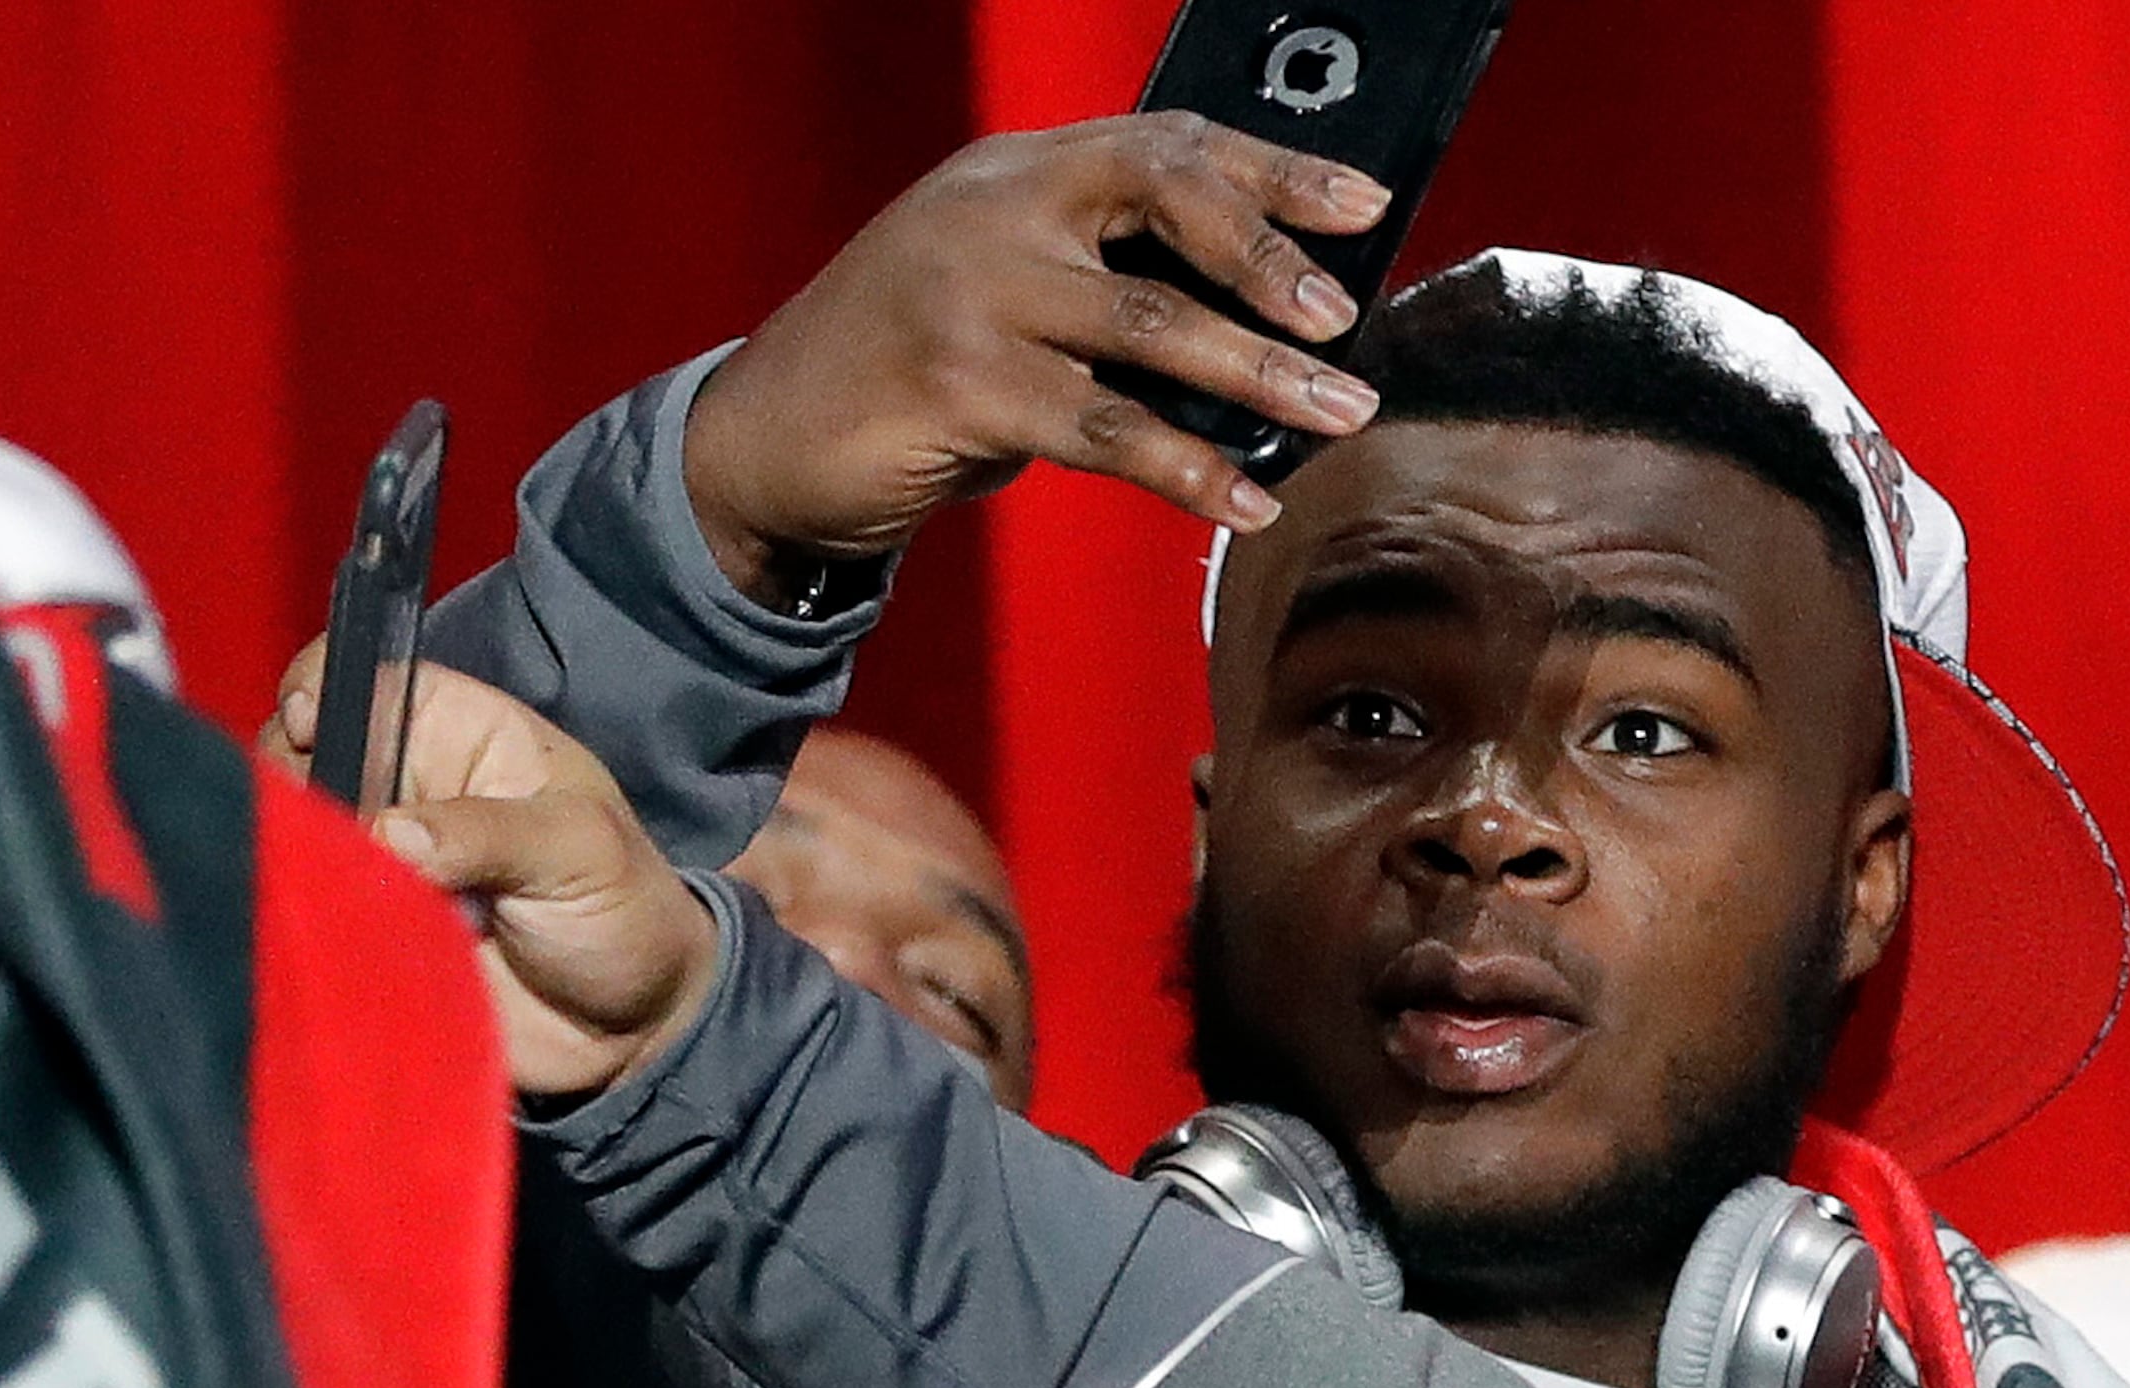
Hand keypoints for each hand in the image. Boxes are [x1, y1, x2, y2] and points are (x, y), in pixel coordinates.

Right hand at [270, 652, 717, 1100]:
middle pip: (294, 756)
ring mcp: (370, 858)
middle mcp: (398, 786)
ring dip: (301, 864)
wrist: (627, 1024)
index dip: (318, 689)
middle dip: (299, 792)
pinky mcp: (356, 926)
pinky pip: (299, 913)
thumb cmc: (622, 908)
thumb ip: (490, 833)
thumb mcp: (579, 849)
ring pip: (286, 837)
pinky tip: (340, 940)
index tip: (312, 731)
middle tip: (346, 844)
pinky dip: (304, 923)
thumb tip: (388, 833)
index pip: (357, 676)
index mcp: (455, 730)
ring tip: (361, 902)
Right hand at [680, 113, 1393, 594]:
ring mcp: (969, 291)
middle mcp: (994, 207)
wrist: (764, 438)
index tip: (1365, 205)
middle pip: (1165, 207)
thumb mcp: (1006, 285)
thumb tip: (1273, 321)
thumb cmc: (912, 365)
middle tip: (1346, 322)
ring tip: (1340, 415)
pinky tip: (1246, 501)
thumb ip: (1107, 275)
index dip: (1274, 172)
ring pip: (1151, 326)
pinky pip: (1105, 429)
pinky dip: (1188, 470)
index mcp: (1019, 168)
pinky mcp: (955, 383)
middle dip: (1272, 264)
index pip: (1167, 143)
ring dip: (1260, 378)